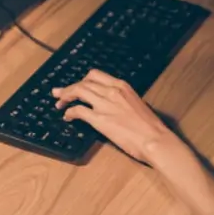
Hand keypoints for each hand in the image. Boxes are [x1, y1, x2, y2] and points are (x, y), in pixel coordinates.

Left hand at [52, 69, 179, 164]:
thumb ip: (121, 99)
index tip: (76, 85)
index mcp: (122, 86)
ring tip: (59, 103)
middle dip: (69, 87)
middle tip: (59, 93)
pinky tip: (67, 117)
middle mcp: (112, 91)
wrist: (154, 139)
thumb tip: (111, 104)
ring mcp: (105, 104)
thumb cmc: (150, 126)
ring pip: (78, 92)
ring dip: (65, 97)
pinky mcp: (100, 119)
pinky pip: (78, 111)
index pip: (95, 75)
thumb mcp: (136, 104)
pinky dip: (69, 112)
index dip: (82, 80)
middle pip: (84, 82)